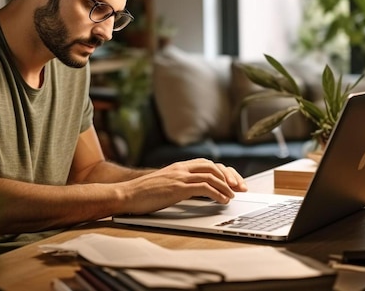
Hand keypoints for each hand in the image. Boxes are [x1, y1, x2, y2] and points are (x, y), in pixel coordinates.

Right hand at [118, 158, 246, 214]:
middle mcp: (181, 168)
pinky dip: (217, 194)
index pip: (206, 163)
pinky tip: (222, 201)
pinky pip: (204, 188)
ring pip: (211, 176)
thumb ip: (178, 183)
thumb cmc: (143, 193)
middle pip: (213, 167)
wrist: (127, 195)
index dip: (222, 172)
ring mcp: (179, 177)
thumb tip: (192, 190)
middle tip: (237, 189)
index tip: (231, 182)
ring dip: (226, 187)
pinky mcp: (178, 188)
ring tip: (232, 196)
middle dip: (228, 177)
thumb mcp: (164, 184)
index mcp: (178, 166)